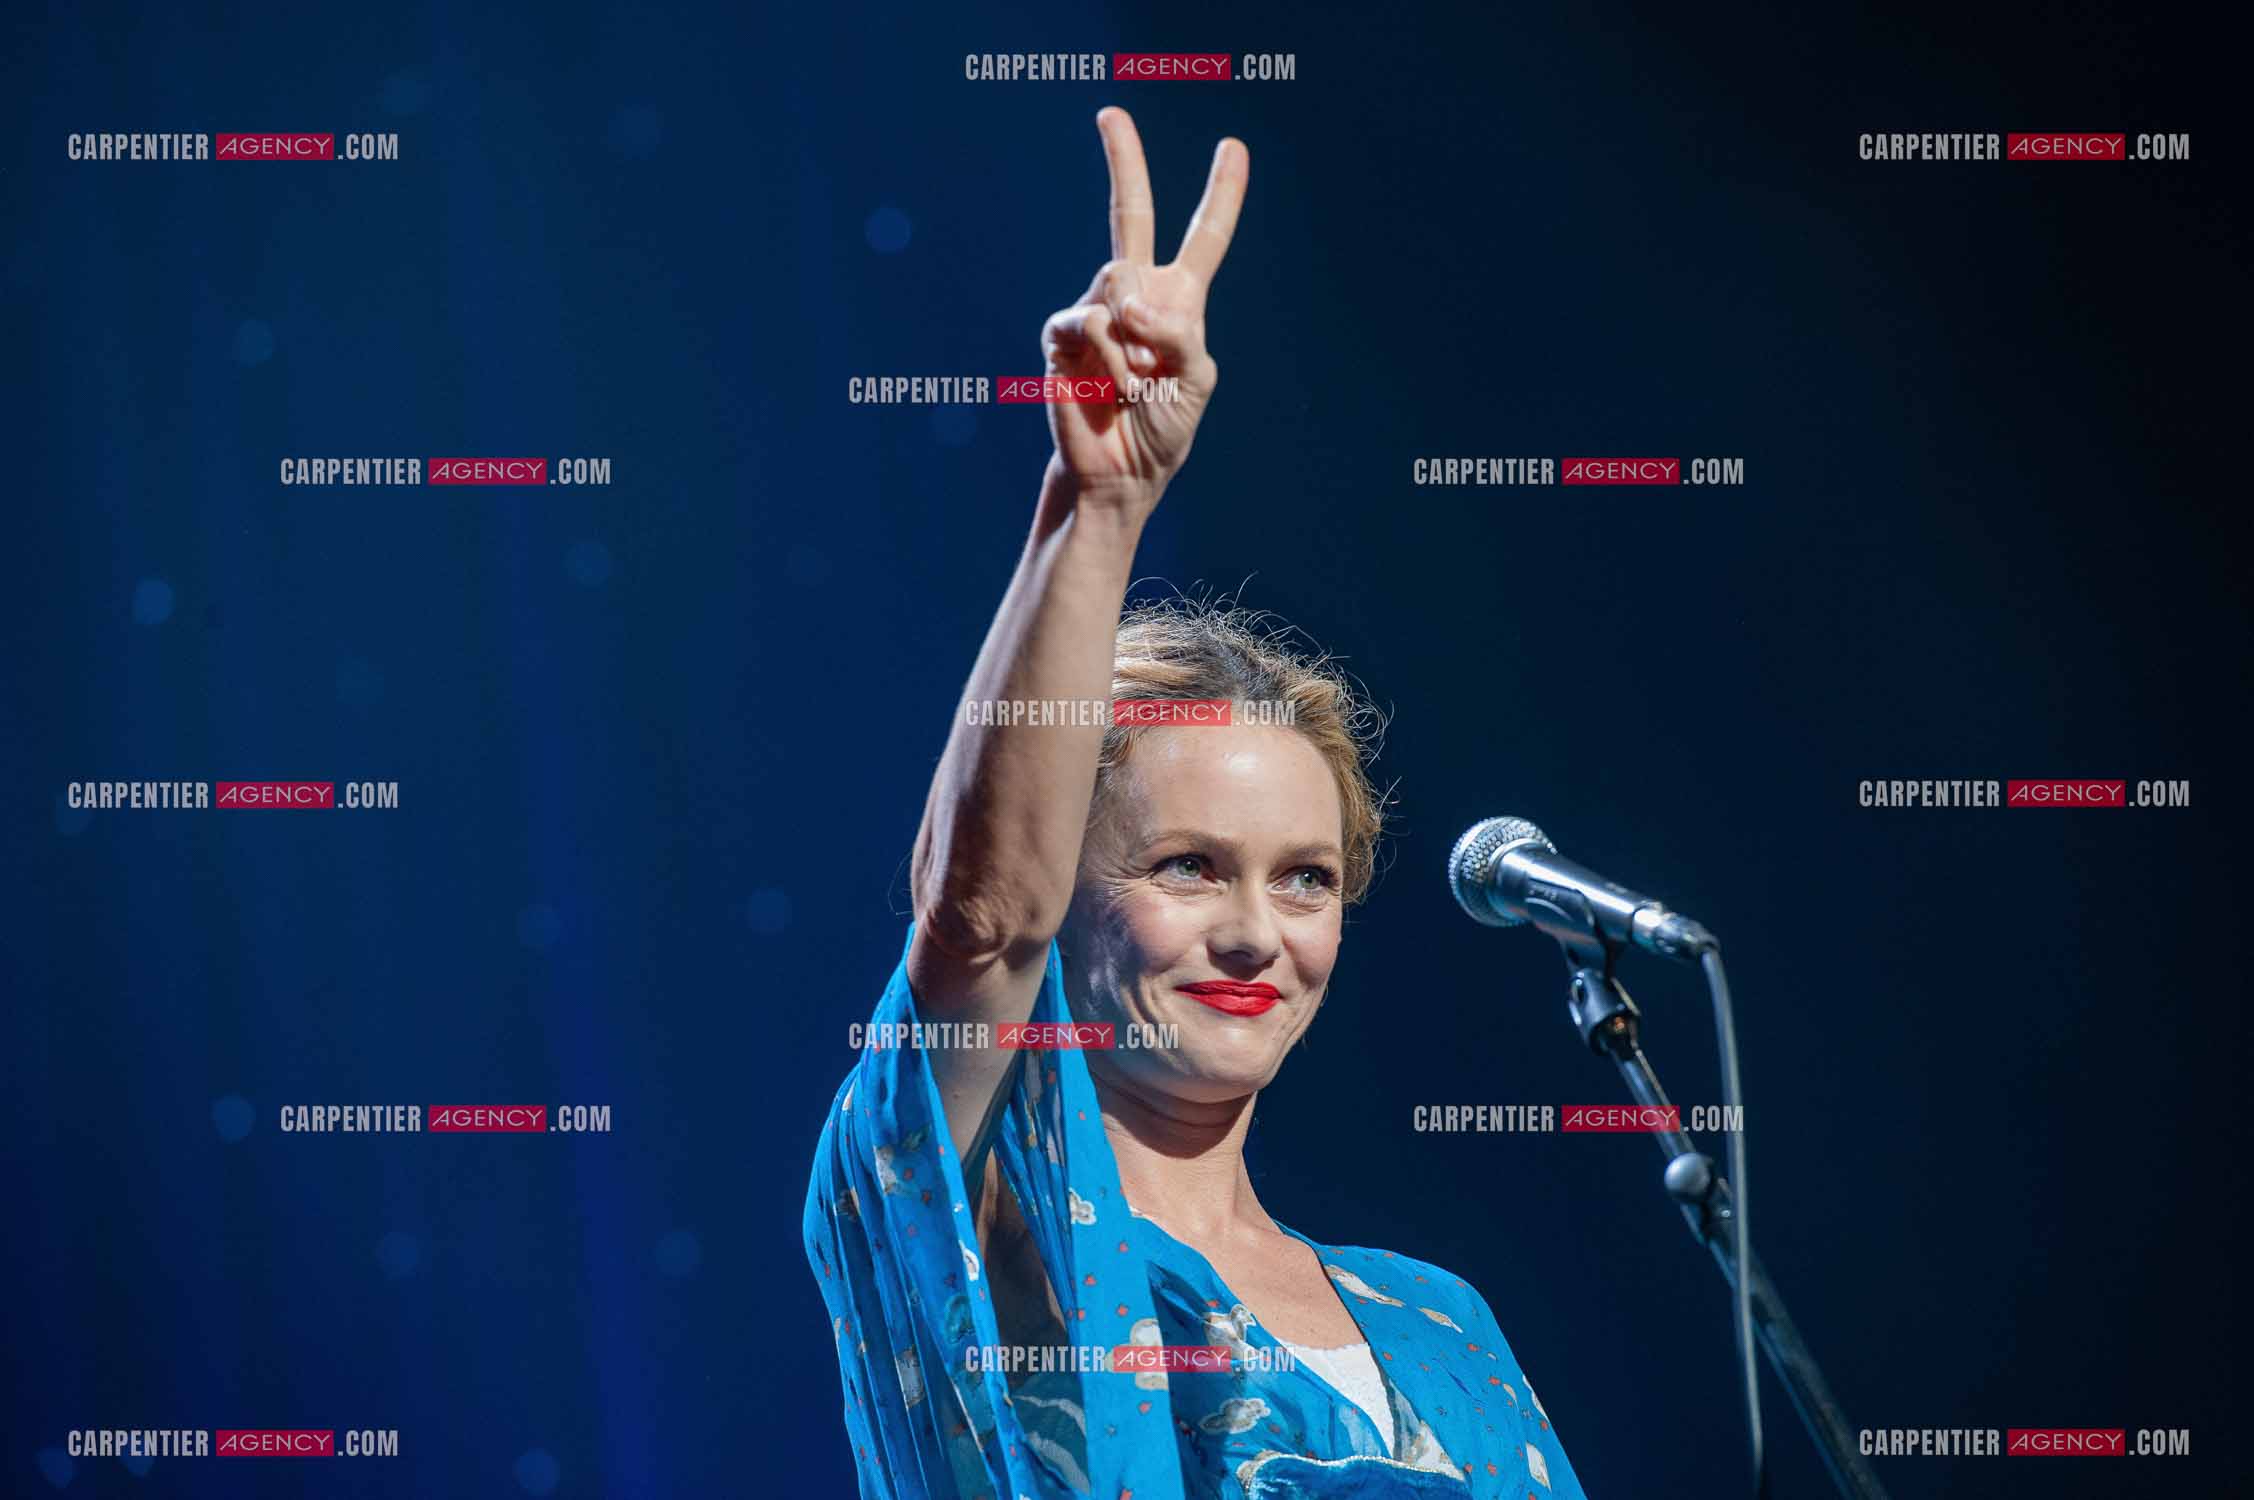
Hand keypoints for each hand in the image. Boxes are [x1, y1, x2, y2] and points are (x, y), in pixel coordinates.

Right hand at [1041, 107, 1246, 513]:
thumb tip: (1128, 303)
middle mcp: (1134, 293)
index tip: (1234, 148)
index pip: (1205, 238)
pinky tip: (1112, 390)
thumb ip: (1178, 332)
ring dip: (1135, 343)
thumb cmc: (1162, 430)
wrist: (1118, 472)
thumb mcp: (1196, 380)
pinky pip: (1092, 321)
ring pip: (1117, 280)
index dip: (1222, 195)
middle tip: (1110, 112)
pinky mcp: (1062, 332)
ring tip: (1133, 386)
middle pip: (1130, 214)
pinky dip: (1110, 361)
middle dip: (1122, 160)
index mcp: (1179, 300)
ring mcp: (1095, 307)